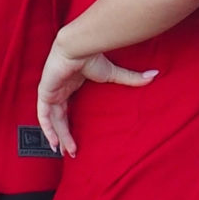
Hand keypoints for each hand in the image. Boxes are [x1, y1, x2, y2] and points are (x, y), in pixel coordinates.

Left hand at [37, 41, 156, 156]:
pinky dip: (47, 128)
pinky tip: (53, 141)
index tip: (76, 139)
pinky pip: (43, 114)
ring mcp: (51, 90)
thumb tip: (154, 75)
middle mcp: (59, 88)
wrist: (77, 47)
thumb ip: (131, 78)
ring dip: (56, 135)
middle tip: (69, 151)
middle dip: (63, 134)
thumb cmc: (92, 57)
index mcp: (70, 84)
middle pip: (58, 116)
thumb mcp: (113, 73)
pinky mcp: (45, 92)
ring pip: (51, 118)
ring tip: (62, 151)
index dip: (70, 123)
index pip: (67, 107)